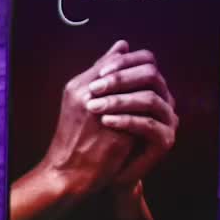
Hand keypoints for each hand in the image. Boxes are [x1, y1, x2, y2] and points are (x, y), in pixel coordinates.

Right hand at [36, 39, 139, 198]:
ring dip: (147, 97)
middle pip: (129, 73)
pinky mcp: (118, 132)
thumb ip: (100, 74)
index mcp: (78, 86)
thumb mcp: (80, 100)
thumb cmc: (74, 138)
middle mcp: (89, 95)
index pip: (115, 61)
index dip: (132, 67)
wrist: (68, 173)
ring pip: (139, 91)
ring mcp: (104, 113)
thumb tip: (123, 45)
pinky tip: (149, 120)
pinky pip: (142, 115)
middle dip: (144, 80)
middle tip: (151, 90)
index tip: (140, 76)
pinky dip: (148, 115)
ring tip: (150, 105)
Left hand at [85, 47, 177, 189]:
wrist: (101, 170)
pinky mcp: (165, 140)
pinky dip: (125, 120)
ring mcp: (168, 119)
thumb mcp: (103, 97)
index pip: (146, 61)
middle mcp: (164, 98)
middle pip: (151, 76)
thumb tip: (121, 43)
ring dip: (119, 100)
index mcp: (151, 85)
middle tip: (94, 87)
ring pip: (150, 99)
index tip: (99, 72)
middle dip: (121, 79)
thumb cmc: (100, 132)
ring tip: (94, 106)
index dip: (123, 63)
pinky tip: (105, 121)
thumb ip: (111, 73)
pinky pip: (148, 125)